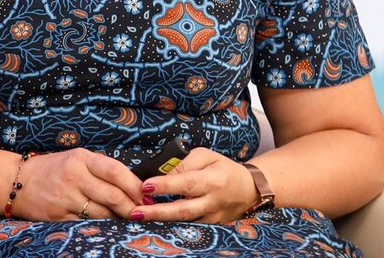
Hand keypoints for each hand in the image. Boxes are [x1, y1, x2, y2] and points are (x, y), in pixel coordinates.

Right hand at [12, 149, 143, 220]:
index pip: (116, 171)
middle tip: (142, 212)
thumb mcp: (76, 159)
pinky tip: (105, 223)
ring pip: (103, 213)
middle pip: (113, 196)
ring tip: (124, 217)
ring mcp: (65, 198)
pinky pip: (87, 223)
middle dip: (132, 207)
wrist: (16, 182)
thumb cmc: (51, 169)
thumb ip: (101, 169)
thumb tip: (133, 185)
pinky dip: (100, 225)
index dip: (135, 185)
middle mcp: (74, 176)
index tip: (147, 194)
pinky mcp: (59, 216)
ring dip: (117, 218)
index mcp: (81, 158)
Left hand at [130, 148, 258, 223]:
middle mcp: (213, 202)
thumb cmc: (222, 168)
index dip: (166, 185)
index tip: (145, 185)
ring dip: (160, 220)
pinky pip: (188, 226)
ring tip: (138, 216)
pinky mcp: (210, 227)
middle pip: (183, 210)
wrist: (247, 190)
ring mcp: (212, 218)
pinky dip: (170, 225)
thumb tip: (161, 172)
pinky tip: (152, 222)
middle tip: (135, 211)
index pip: (187, 183)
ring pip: (184, 222)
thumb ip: (184, 162)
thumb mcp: (206, 156)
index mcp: (213, 180)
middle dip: (157, 211)